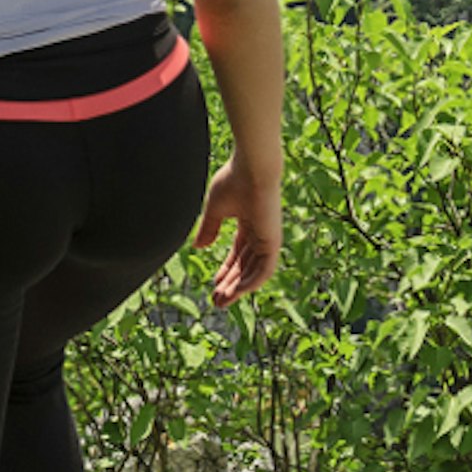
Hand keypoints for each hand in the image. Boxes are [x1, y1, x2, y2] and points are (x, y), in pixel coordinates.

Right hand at [191, 155, 280, 305]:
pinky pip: (264, 270)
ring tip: (222, 302)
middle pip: (245, 266)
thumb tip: (198, 247)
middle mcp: (260, 233)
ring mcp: (268, 239)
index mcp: (248, 223)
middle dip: (231, 285)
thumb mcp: (215, 209)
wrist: (251, 169)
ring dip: (238, 288)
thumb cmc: (233, 181)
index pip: (239, 254)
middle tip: (217, 301)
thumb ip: (208, 229)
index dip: (227, 270)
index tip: (214, 284)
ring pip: (254, 272)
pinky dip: (251, 282)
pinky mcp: (273, 242)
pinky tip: (236, 292)